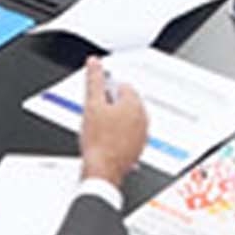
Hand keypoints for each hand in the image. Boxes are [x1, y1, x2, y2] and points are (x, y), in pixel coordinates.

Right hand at [75, 57, 147, 186]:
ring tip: (100, 129)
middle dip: (112, 105)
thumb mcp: (91, 105)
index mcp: (134, 104)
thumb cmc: (98, 141)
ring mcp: (142, 134)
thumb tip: (94, 63)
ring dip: (116, 120)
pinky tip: (106, 141)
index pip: (123, 86)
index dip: (106, 91)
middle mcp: (143, 118)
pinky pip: (129, 134)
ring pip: (128, 119)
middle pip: (126, 102)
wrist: (102, 171)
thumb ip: (94, 80)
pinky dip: (119, 135)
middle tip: (96, 115)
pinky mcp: (138, 147)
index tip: (97, 99)